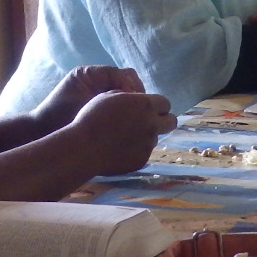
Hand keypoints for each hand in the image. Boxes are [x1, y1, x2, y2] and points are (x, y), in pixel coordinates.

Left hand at [32, 65, 144, 131]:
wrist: (44, 131)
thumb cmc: (61, 118)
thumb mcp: (84, 107)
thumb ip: (108, 100)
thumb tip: (134, 99)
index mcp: (89, 73)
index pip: (121, 74)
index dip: (132, 89)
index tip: (136, 106)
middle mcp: (95, 77)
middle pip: (126, 78)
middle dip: (135, 94)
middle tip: (140, 111)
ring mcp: (98, 87)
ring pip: (125, 89)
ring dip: (132, 101)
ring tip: (136, 117)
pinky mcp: (100, 99)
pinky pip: (119, 99)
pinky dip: (126, 107)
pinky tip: (129, 120)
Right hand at [61, 90, 175, 174]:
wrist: (84, 148)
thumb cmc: (92, 117)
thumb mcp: (108, 97)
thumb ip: (129, 97)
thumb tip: (137, 99)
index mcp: (145, 105)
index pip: (165, 103)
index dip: (157, 105)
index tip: (148, 108)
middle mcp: (151, 124)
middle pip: (171, 122)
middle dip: (163, 120)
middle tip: (149, 122)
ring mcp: (148, 144)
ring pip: (155, 138)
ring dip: (145, 136)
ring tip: (124, 137)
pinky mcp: (142, 160)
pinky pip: (143, 152)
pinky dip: (135, 150)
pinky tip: (118, 149)